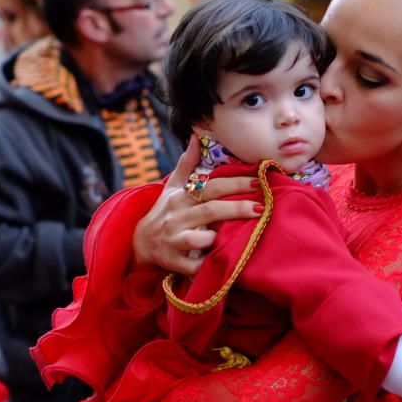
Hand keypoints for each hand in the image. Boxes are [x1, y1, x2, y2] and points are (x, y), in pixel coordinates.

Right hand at [132, 135, 261, 274]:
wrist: (139, 243)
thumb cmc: (165, 212)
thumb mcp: (173, 187)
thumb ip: (187, 163)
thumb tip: (196, 136)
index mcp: (182, 197)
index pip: (211, 187)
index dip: (234, 183)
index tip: (257, 182)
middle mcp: (177, 216)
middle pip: (210, 210)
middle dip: (237, 209)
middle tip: (261, 209)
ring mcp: (174, 240)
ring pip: (198, 238)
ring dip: (217, 238)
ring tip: (237, 238)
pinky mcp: (173, 261)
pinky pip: (193, 266)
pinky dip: (207, 265)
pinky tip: (222, 263)